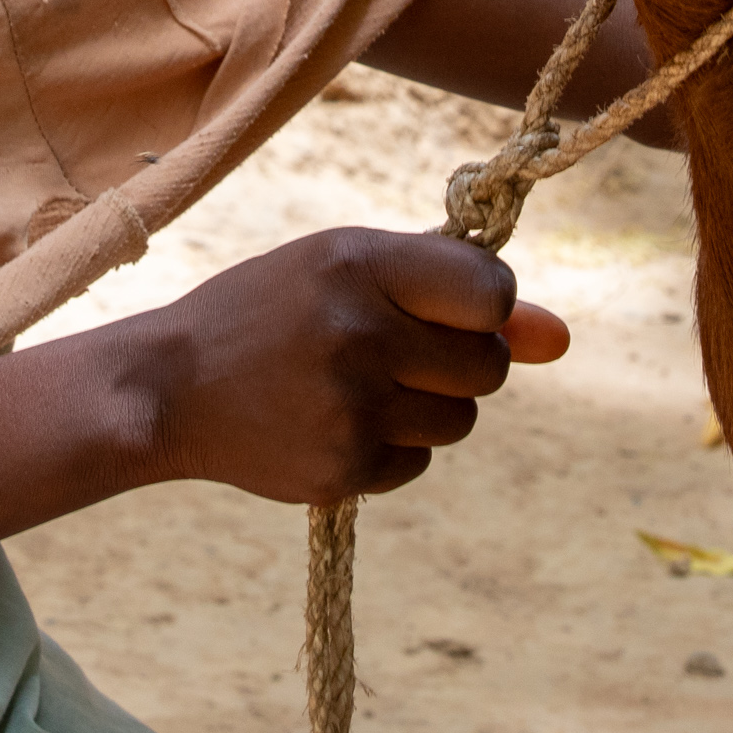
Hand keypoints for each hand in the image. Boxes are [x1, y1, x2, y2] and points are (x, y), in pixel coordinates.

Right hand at [115, 228, 569, 505]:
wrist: (169, 387)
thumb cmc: (274, 310)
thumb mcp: (352, 270)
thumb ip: (457, 290)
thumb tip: (563, 339)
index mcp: (359, 262)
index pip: (493, 292)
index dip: (486, 305)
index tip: (451, 307)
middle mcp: (358, 332)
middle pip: (487, 365)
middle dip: (459, 360)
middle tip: (395, 348)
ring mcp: (350, 407)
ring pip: (462, 420)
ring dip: (428, 406)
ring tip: (358, 384)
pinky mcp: (342, 470)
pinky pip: (419, 462)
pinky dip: (392, 447)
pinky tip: (335, 422)